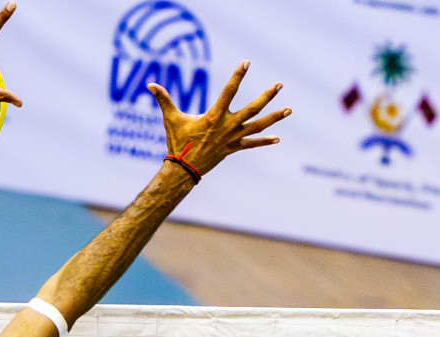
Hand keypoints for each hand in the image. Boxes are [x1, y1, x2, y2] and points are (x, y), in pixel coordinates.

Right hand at [149, 61, 289, 176]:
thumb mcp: (171, 119)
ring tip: (289, 109)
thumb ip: (164, 100)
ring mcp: (232, 138)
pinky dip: (263, 141)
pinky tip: (277, 138)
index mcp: (214, 116)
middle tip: (279, 84)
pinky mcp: (233, 148)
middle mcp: (227, 126)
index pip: (229, 91)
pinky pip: (251, 144)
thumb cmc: (177, 142)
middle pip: (252, 108)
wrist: (183, 170)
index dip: (237, 76)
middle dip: (267, 96)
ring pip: (257, 126)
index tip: (246, 63)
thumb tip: (150, 85)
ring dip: (274, 118)